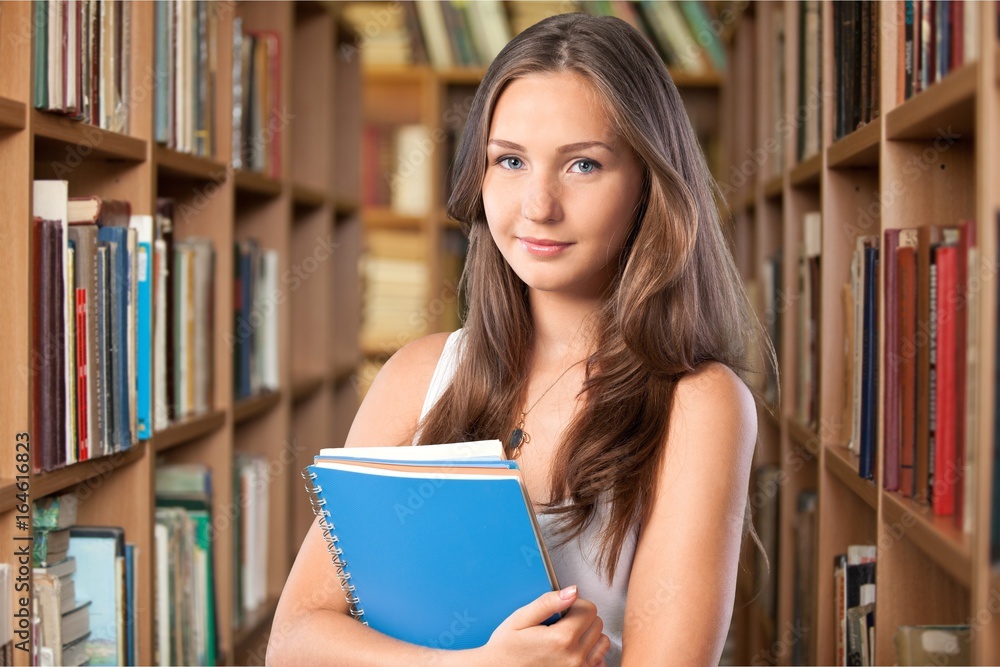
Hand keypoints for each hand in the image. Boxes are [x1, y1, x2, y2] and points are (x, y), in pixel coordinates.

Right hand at [474, 585, 610, 666]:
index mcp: (561, 638)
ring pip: (601, 641)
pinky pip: (599, 661)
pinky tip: (574, 651)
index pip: (589, 609)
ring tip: (567, 637)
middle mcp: (574, 657)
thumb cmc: (506, 648)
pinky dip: (591, 653)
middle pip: (597, 624)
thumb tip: (573, 591)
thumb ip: (548, 603)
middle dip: (582, 618)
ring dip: (588, 635)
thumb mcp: (521, 618)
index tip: (561, 610)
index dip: (575, 604)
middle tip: (561, 623)